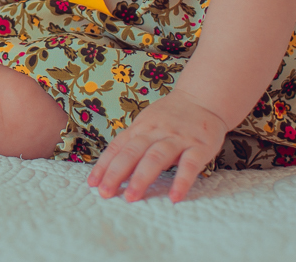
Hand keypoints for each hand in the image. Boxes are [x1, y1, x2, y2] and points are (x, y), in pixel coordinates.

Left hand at [87, 89, 228, 202]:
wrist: (203, 98)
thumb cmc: (171, 116)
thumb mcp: (147, 123)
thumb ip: (133, 143)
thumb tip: (112, 168)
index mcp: (141, 127)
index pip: (118, 147)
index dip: (104, 165)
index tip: (92, 183)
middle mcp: (156, 132)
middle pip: (132, 152)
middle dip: (116, 173)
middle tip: (105, 192)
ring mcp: (178, 139)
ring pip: (156, 157)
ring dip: (142, 177)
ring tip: (131, 197)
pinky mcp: (200, 146)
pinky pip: (190, 165)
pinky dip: (182, 180)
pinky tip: (175, 197)